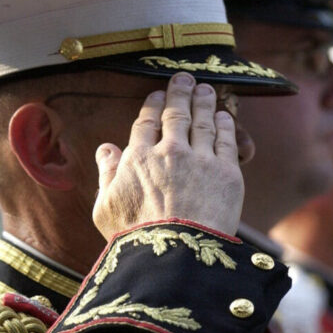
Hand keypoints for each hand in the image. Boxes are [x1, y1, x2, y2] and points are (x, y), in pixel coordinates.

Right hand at [93, 72, 243, 238]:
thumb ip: (106, 174)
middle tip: (185, 79)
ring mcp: (200, 159)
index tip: (156, 95)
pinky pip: (226, 140)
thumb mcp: (106, 208)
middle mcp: (169, 151)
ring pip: (203, 121)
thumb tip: (106, 149)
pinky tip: (224, 116)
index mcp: (138, 158)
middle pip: (176, 113)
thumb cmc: (136, 238)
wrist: (176, 254)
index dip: (152, 106)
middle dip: (180, 92)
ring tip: (206, 90)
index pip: (146, 122)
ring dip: (204, 102)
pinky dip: (225, 124)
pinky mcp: (226, 172)